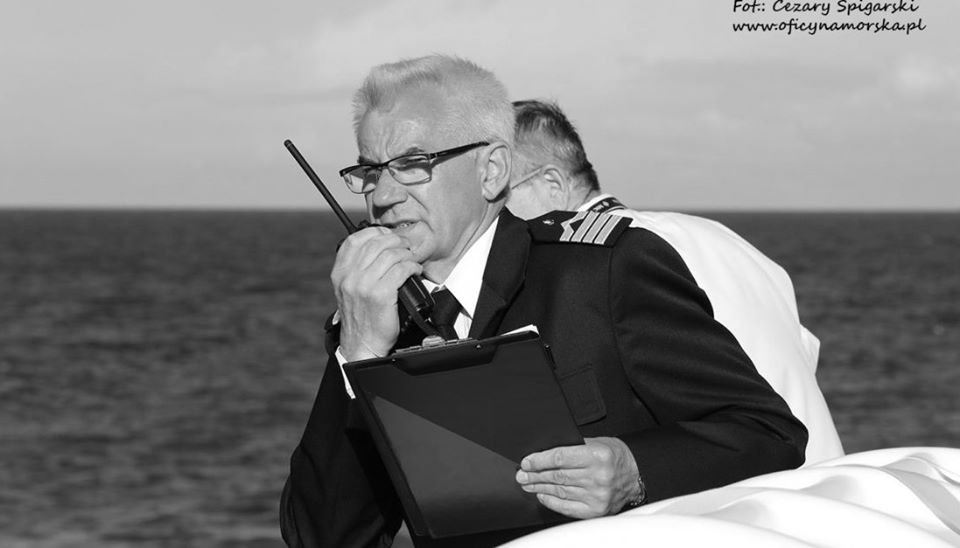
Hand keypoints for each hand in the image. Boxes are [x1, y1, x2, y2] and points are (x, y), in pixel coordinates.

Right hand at [331, 226, 422, 360]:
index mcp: (340, 273)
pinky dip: (412, 267)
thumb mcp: (349, 290)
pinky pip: (401, 270)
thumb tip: (378, 247)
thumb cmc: (361, 318)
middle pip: (376, 244)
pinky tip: (415, 271)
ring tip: (412, 260)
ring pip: (391, 255)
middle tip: (406, 246)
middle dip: (396, 241)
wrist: (362, 344)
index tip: (388, 236)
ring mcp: (364, 286)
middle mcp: (349, 277)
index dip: (375, 233)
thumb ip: (356, 269)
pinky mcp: (380, 295)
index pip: (355, 240)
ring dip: (406, 254)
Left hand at [515, 437, 640, 518]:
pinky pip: (567, 506)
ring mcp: (597, 496)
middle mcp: (598, 477)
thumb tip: (544, 452)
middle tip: (521, 475)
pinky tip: (542, 495)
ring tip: (528, 484)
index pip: (560, 458)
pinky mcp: (595, 510)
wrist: (635, 478)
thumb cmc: (615, 457)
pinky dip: (551, 501)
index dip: (539, 460)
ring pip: (560, 491)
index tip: (526, 462)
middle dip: (535, 475)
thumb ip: (573, 446)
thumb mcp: (597, 442)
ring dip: (540, 487)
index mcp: (598, 456)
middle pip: (557, 476)